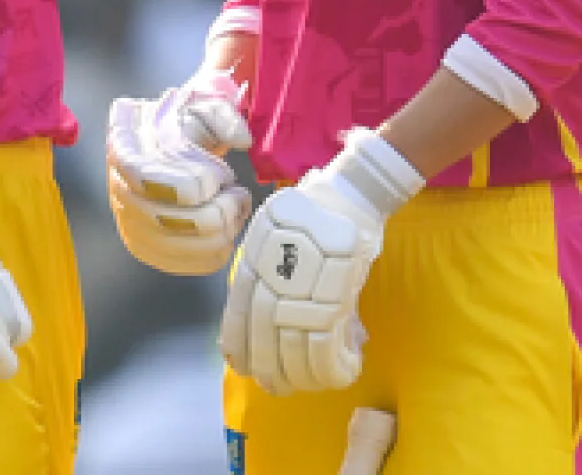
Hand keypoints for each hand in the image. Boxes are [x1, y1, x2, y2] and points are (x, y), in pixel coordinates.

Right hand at [106, 66, 252, 274]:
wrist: (171, 142)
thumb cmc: (187, 124)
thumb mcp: (202, 105)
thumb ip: (223, 115)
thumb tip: (242, 139)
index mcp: (123, 148)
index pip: (146, 177)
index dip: (190, 183)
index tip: (220, 176)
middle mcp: (119, 189)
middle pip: (165, 218)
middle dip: (216, 209)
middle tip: (236, 192)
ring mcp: (130, 223)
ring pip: (178, 245)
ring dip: (220, 229)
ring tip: (235, 207)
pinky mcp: (148, 248)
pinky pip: (183, 264)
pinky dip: (216, 252)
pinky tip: (229, 229)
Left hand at [220, 128, 422, 394]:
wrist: (346, 195)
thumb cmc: (308, 212)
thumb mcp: (270, 237)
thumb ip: (267, 274)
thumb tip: (269, 312)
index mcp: (252, 267)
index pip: (235, 320)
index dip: (238, 349)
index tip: (241, 366)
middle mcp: (271, 284)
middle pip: (262, 344)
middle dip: (268, 372)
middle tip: (275, 386)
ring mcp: (302, 294)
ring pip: (294, 353)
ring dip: (302, 377)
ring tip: (308, 383)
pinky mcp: (334, 300)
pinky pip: (328, 348)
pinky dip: (336, 368)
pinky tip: (346, 370)